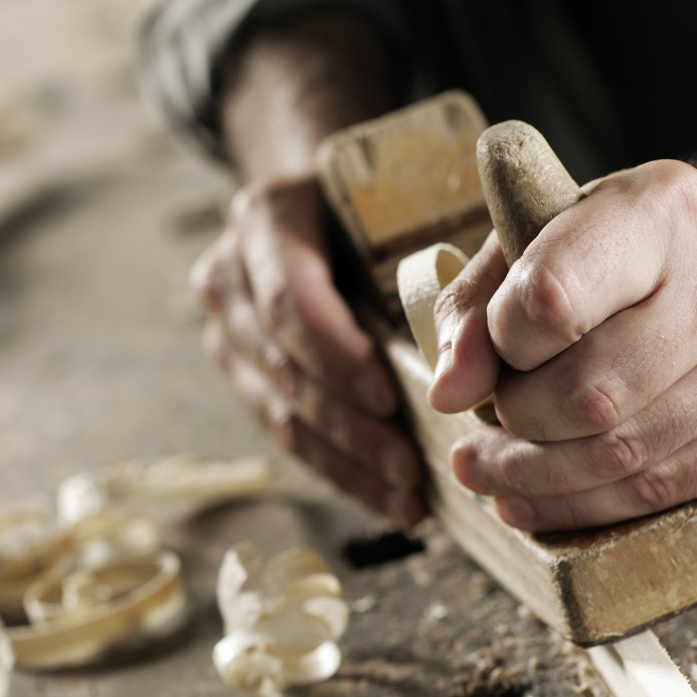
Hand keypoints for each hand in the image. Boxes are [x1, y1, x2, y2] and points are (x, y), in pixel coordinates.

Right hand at [191, 172, 425, 524]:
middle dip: (348, 424)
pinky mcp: (240, 374)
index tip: (388, 398)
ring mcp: (225, 330)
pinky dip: (338, 469)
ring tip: (406, 495)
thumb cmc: (372, 201)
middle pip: (282, 365)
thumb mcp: (395, 199)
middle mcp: (230, 276)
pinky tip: (385, 497)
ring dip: (345, 460)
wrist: (314, 206)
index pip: (290, 301)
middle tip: (409, 466)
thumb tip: (470, 334)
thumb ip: (424, 248)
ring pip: (278, 410)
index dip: (336, 355)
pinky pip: (283, 432)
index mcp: (265, 219)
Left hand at [428, 159, 696, 530]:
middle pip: (587, 396)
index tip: (494, 350)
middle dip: (515, 421)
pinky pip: (660, 490)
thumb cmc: (628, 246)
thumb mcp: (540, 238)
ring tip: (485, 469)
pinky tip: (527, 499)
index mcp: (658, 214)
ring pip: (619, 456)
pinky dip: (578, 506)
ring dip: (532, 476)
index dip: (500, 344)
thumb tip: (448, 394)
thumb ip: (476, 307)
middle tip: (486, 421)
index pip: (550, 301)